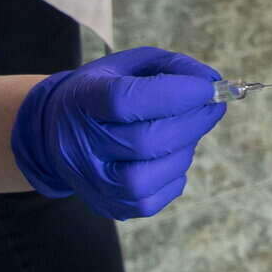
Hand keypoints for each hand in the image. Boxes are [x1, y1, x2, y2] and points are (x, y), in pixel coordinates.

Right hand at [10, 45, 223, 219]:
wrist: (58, 131)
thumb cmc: (104, 90)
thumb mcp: (129, 65)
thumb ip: (172, 67)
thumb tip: (213, 81)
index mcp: (83, 100)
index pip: (124, 100)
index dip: (173, 93)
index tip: (208, 87)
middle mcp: (81, 146)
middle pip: (145, 142)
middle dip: (193, 122)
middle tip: (214, 106)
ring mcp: (92, 182)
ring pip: (149, 178)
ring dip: (183, 151)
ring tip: (185, 132)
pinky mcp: (108, 206)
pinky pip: (153, 199)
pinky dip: (173, 176)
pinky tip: (170, 157)